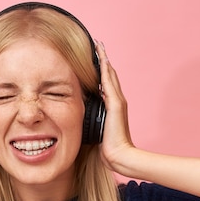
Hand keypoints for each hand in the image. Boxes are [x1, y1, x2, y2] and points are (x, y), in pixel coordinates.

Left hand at [96, 41, 135, 173]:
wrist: (119, 155)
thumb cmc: (108, 146)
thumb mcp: (96, 129)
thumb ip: (92, 120)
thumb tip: (80, 117)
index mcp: (112, 106)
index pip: (106, 83)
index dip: (101, 70)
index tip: (94, 57)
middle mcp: (117, 101)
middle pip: (110, 75)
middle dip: (103, 60)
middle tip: (97, 45)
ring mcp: (118, 102)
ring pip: (110, 75)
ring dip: (104, 61)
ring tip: (99, 47)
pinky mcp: (116, 105)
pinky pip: (109, 83)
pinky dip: (106, 71)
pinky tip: (101, 61)